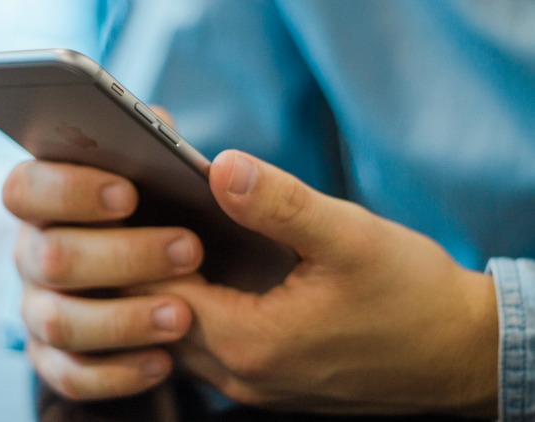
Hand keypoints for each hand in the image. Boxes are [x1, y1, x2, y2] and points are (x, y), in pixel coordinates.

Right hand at [4, 159, 201, 399]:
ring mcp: (38, 309)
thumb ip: (155, 141)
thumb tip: (169, 133)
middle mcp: (31, 254)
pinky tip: (163, 361)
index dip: (69, 191)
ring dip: (123, 319)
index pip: (25, 189)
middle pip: (50, 257)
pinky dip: (117, 373)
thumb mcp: (157, 169)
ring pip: (59, 322)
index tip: (129, 194)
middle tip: (189, 249)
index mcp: (43, 200)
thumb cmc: (156, 207)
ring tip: (182, 315)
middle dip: (123, 256)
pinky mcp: (54, 358)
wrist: (164, 273)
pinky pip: (72, 375)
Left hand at [137, 150, 497, 416]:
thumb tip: (220, 166)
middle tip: (136, 214)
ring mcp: (252, 385)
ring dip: (164, 291)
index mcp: (249, 341)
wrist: (461, 356)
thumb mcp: (351, 238)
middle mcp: (239, 374)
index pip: (156, 291)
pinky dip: (193, 310)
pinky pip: (206, 348)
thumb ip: (280, 203)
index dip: (137, 245)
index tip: (129, 202)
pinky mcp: (267, 383)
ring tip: (162, 237)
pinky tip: (203, 272)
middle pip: (157, 318)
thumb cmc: (414, 299)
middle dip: (140, 267)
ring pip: (178, 337)